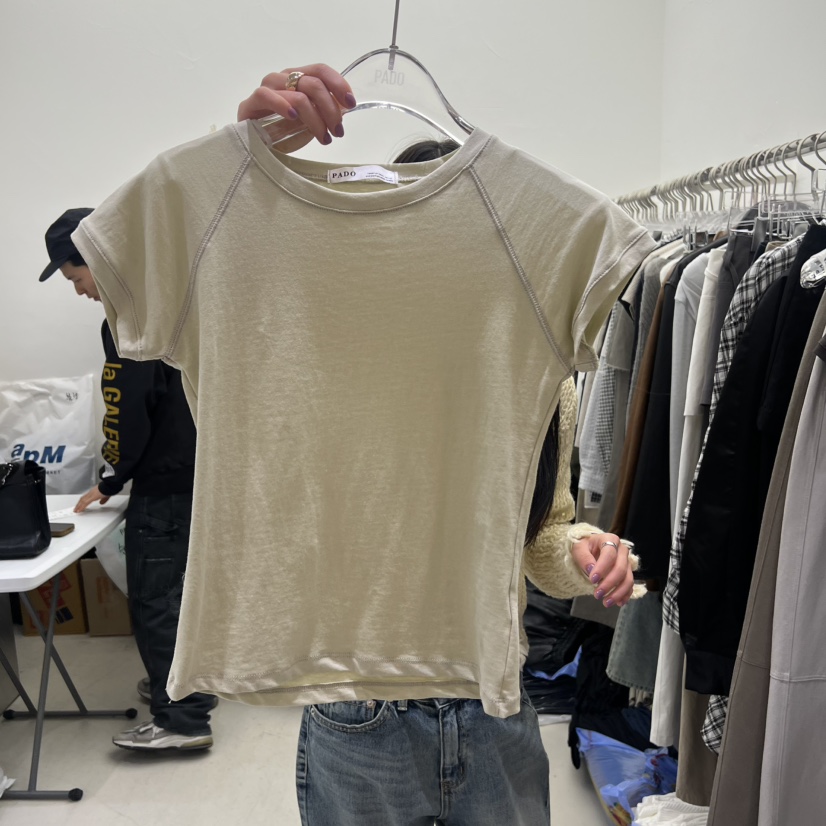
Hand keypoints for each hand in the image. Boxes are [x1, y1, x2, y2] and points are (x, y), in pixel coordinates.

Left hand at [74, 486, 109, 512]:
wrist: (110, 484)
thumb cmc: (109, 488)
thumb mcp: (106, 495)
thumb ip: (103, 499)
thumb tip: (101, 503)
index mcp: (94, 491)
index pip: (86, 497)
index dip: (82, 501)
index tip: (80, 505)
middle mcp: (91, 492)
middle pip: (82, 499)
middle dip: (78, 504)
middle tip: (76, 508)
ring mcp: (91, 494)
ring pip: (82, 501)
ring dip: (78, 506)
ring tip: (76, 510)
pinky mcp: (92, 497)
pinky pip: (85, 503)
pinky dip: (81, 507)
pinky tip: (79, 510)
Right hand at [237, 64, 355, 151]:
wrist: (254, 147)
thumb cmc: (282, 133)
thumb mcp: (309, 122)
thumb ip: (323, 112)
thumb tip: (344, 109)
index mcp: (297, 79)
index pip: (320, 70)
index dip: (338, 84)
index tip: (350, 103)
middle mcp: (282, 79)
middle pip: (313, 83)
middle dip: (330, 109)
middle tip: (337, 131)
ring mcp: (266, 89)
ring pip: (298, 95)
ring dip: (315, 118)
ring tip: (323, 137)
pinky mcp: (250, 104)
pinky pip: (267, 96)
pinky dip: (283, 105)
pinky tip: (294, 118)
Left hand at [570, 533, 634, 607]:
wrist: (590, 548)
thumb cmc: (584, 546)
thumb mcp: (578, 548)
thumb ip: (584, 557)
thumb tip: (591, 570)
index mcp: (610, 539)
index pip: (609, 554)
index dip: (602, 568)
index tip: (592, 580)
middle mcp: (622, 550)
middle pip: (620, 568)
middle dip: (609, 584)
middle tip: (597, 595)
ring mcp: (626, 562)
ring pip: (628, 579)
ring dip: (618, 593)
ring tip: (606, 603)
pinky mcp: (628, 572)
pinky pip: (630, 585)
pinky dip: (625, 595)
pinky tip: (618, 603)